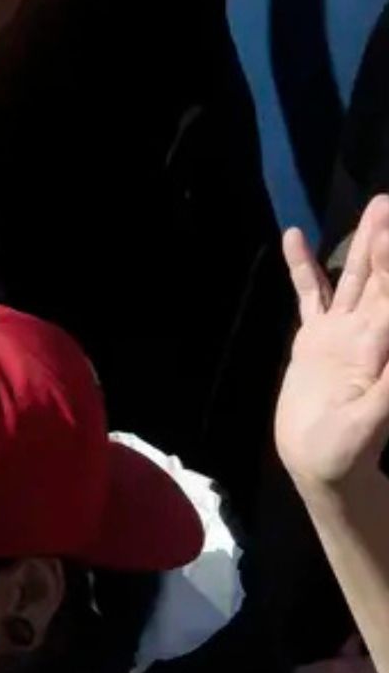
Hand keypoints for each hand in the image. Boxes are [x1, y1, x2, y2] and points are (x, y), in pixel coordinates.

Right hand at [277, 194, 388, 489]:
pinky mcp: (314, 340)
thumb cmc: (345, 452)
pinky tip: (294, 237)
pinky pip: (309, 295)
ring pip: (355, 278)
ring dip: (363, 243)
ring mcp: (339, 333)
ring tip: (376, 206)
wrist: (319, 467)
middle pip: (379, 278)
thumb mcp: (370, 422)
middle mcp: (364, 332)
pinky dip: (303, 268)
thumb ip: (387, 386)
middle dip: (387, 242)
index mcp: (378, 347)